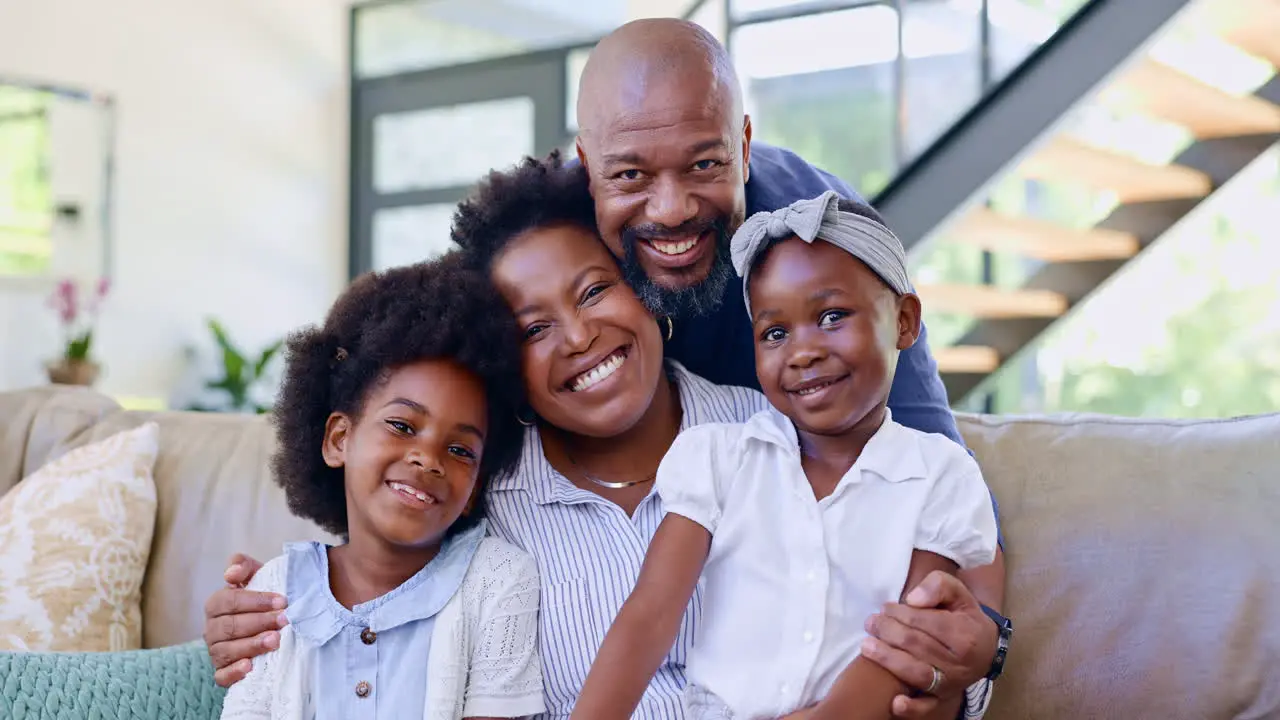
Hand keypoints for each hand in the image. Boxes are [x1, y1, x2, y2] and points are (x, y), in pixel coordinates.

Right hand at [203, 553, 288, 687]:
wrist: (272, 619)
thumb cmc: (263, 598)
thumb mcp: (257, 576)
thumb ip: (243, 566)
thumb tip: (231, 572)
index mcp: (217, 604)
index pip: (228, 601)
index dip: (254, 600)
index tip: (281, 601)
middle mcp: (212, 629)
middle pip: (229, 626)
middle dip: (259, 622)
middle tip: (284, 620)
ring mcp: (216, 651)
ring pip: (226, 650)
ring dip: (251, 645)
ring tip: (275, 640)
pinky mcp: (223, 672)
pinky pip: (222, 676)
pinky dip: (233, 672)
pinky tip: (249, 666)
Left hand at [861, 571, 996, 718]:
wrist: (986, 648)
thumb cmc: (964, 616)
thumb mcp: (958, 593)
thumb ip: (938, 586)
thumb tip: (913, 599)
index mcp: (964, 634)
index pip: (924, 622)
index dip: (900, 613)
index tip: (884, 607)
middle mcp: (959, 662)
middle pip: (915, 645)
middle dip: (887, 631)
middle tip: (871, 622)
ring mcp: (951, 683)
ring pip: (916, 673)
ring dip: (887, 659)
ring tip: (867, 646)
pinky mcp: (943, 698)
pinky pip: (927, 707)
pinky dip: (912, 708)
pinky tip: (895, 702)